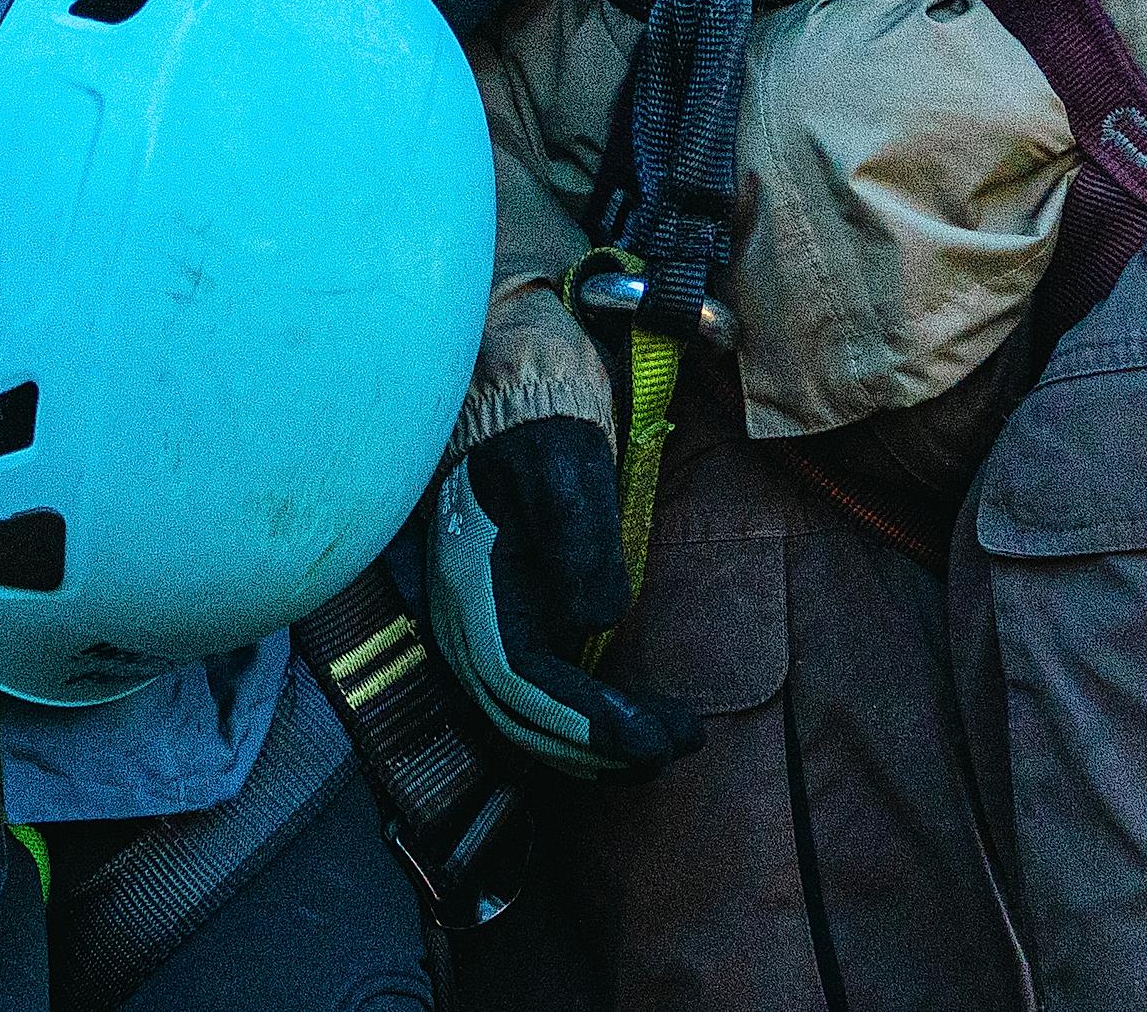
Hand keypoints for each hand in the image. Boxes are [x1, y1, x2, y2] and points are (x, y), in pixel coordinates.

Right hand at [417, 421, 695, 778]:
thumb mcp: (562, 466)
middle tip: (676, 746)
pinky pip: (537, 697)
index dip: (582, 721)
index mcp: (473, 587)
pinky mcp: (510, 627)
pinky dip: (581, 725)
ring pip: (527, 716)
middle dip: (598, 747)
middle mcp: (469, 622)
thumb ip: (578, 537)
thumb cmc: (542, 429)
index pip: (521, 681)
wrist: (519, 399)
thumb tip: (598, 616)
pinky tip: (630, 727)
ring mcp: (486, 629)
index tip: (648, 739)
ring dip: (593, 745)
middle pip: (522, 716)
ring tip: (667, 745)